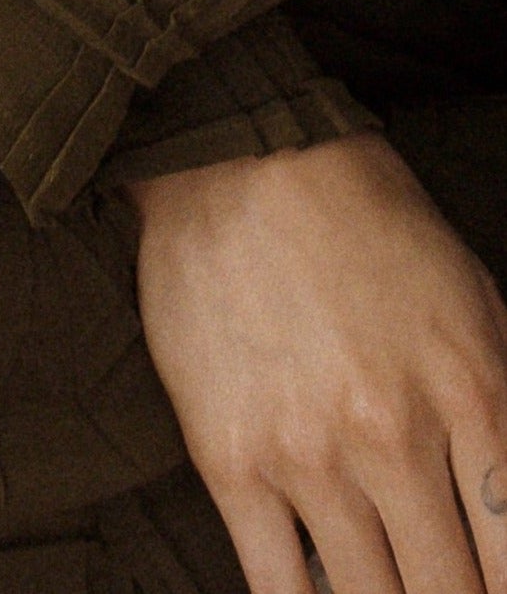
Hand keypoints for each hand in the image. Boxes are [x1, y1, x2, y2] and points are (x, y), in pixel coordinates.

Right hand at [125, 133, 506, 593]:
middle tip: (442, 589)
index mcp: (473, 393)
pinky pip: (276, 585)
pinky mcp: (230, 459)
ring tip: (390, 590)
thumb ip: (505, 408)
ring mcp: (307, 453)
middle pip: (451, 592)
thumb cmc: (363, 217)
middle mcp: (394, 436)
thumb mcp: (475, 298)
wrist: (238, 158)